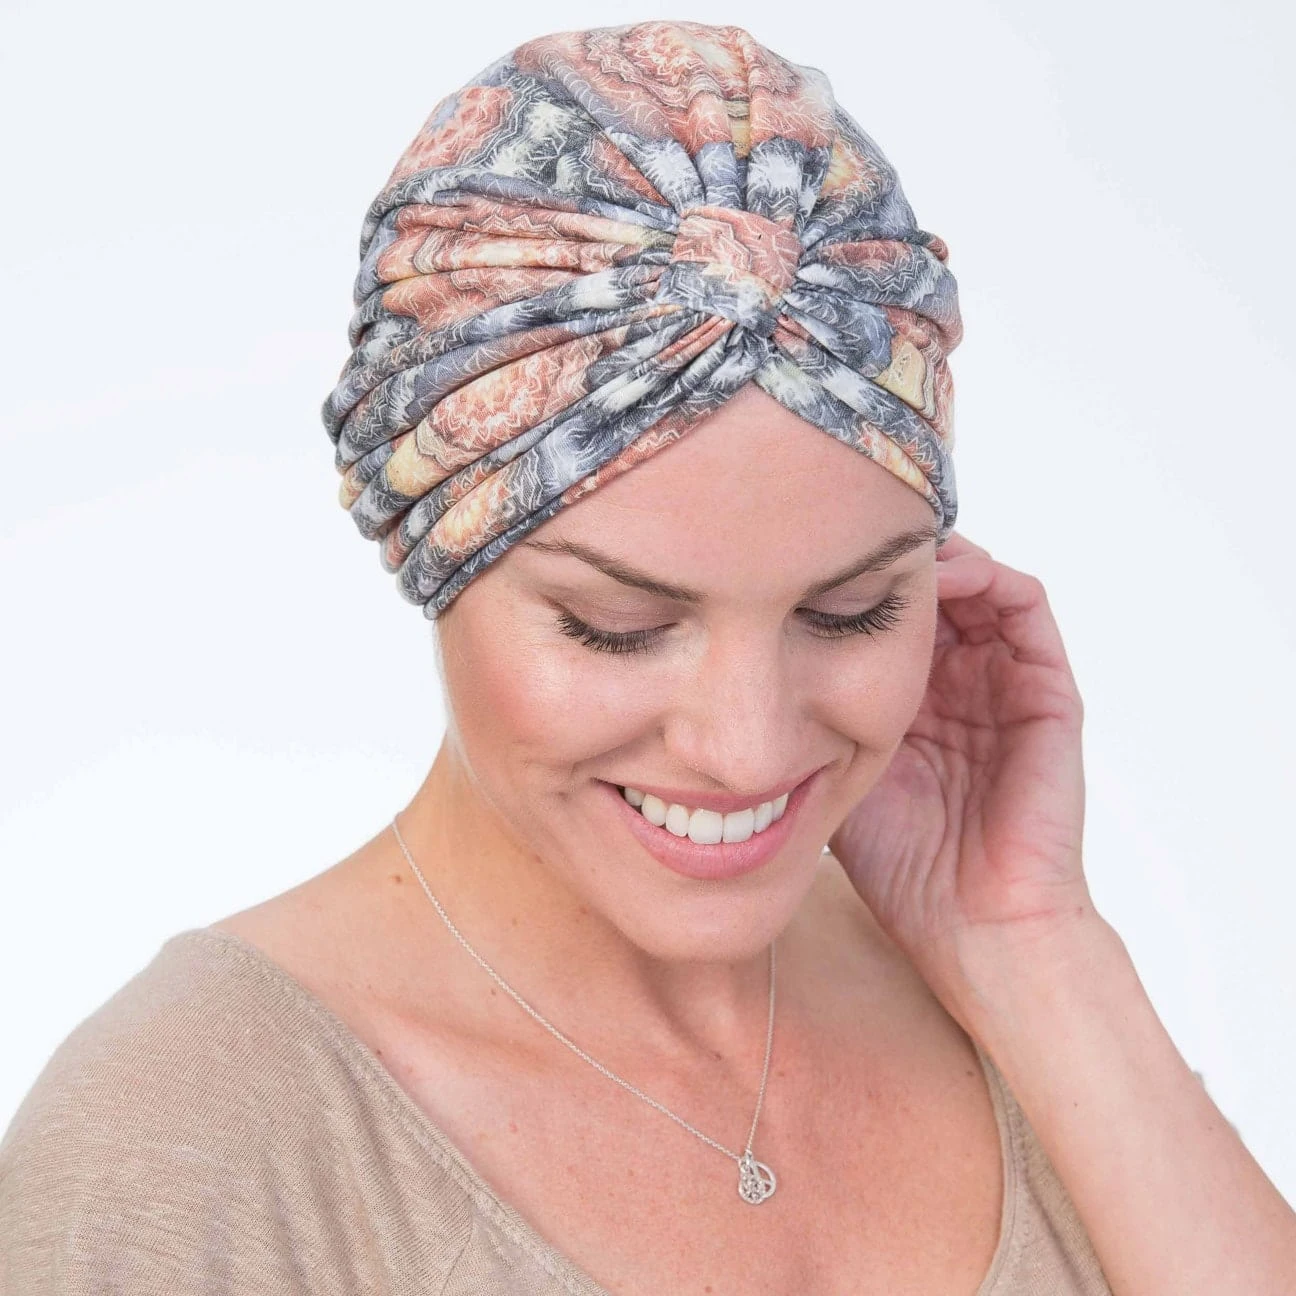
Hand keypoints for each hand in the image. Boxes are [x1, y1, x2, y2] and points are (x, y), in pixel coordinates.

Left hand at [828, 531, 1095, 1013]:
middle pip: (934, 591)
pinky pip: (1026, 608)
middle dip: (894, 557)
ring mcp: (1006, 685)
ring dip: (939, 556)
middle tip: (850, 529)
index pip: (887, 617)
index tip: (807, 557)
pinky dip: (988, 577)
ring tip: (892, 545)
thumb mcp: (835, 775)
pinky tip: (942, 574)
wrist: (971, 925)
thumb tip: (746, 667)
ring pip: (979, 585)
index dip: (853, 581)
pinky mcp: (1048, 693)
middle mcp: (962, 684)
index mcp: (914, 702)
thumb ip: (808, 723)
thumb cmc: (901, 866)